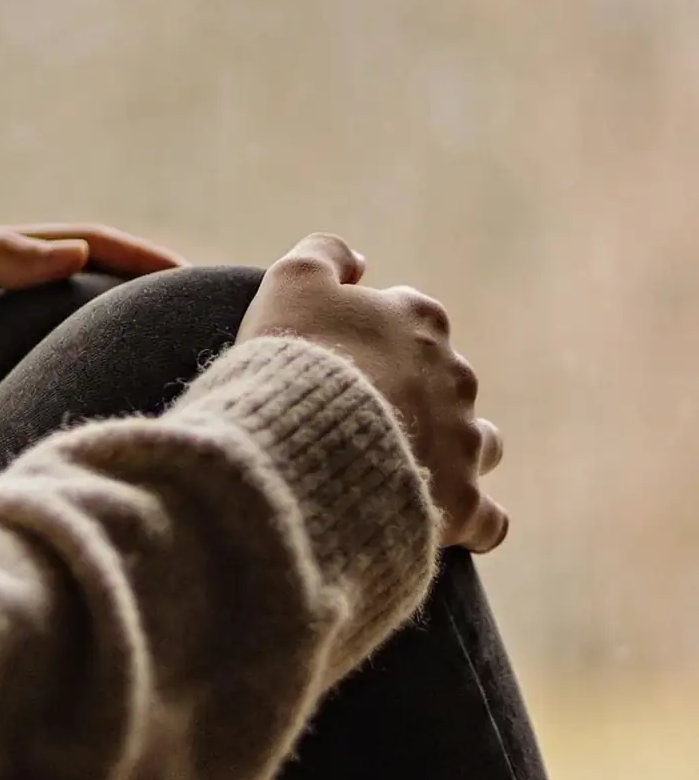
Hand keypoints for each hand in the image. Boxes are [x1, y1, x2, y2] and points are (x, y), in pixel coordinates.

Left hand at [0, 224, 185, 394]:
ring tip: (165, 344)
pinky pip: (41, 341)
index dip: (137, 256)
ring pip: (67, 306)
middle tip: (197, 310)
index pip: (84, 242)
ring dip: (117, 314)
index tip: (190, 280)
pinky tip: (98, 378)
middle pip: (85, 268)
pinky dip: (81, 345)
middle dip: (141, 279)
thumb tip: (78, 252)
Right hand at [238, 232, 506, 552]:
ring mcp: (465, 442)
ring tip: (406, 471)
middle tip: (362, 419)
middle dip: (417, 396)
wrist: (305, 445)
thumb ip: (324, 254)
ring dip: (453, 452)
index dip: (377, 337)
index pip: (414, 317)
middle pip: (447, 380)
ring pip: (480, 444)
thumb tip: (359, 261)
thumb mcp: (291, 281)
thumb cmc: (295, 359)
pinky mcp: (464, 505)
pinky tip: (445, 525)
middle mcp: (455, 375)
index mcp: (420, 319)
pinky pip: (487, 518)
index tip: (343, 359)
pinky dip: (472, 521)